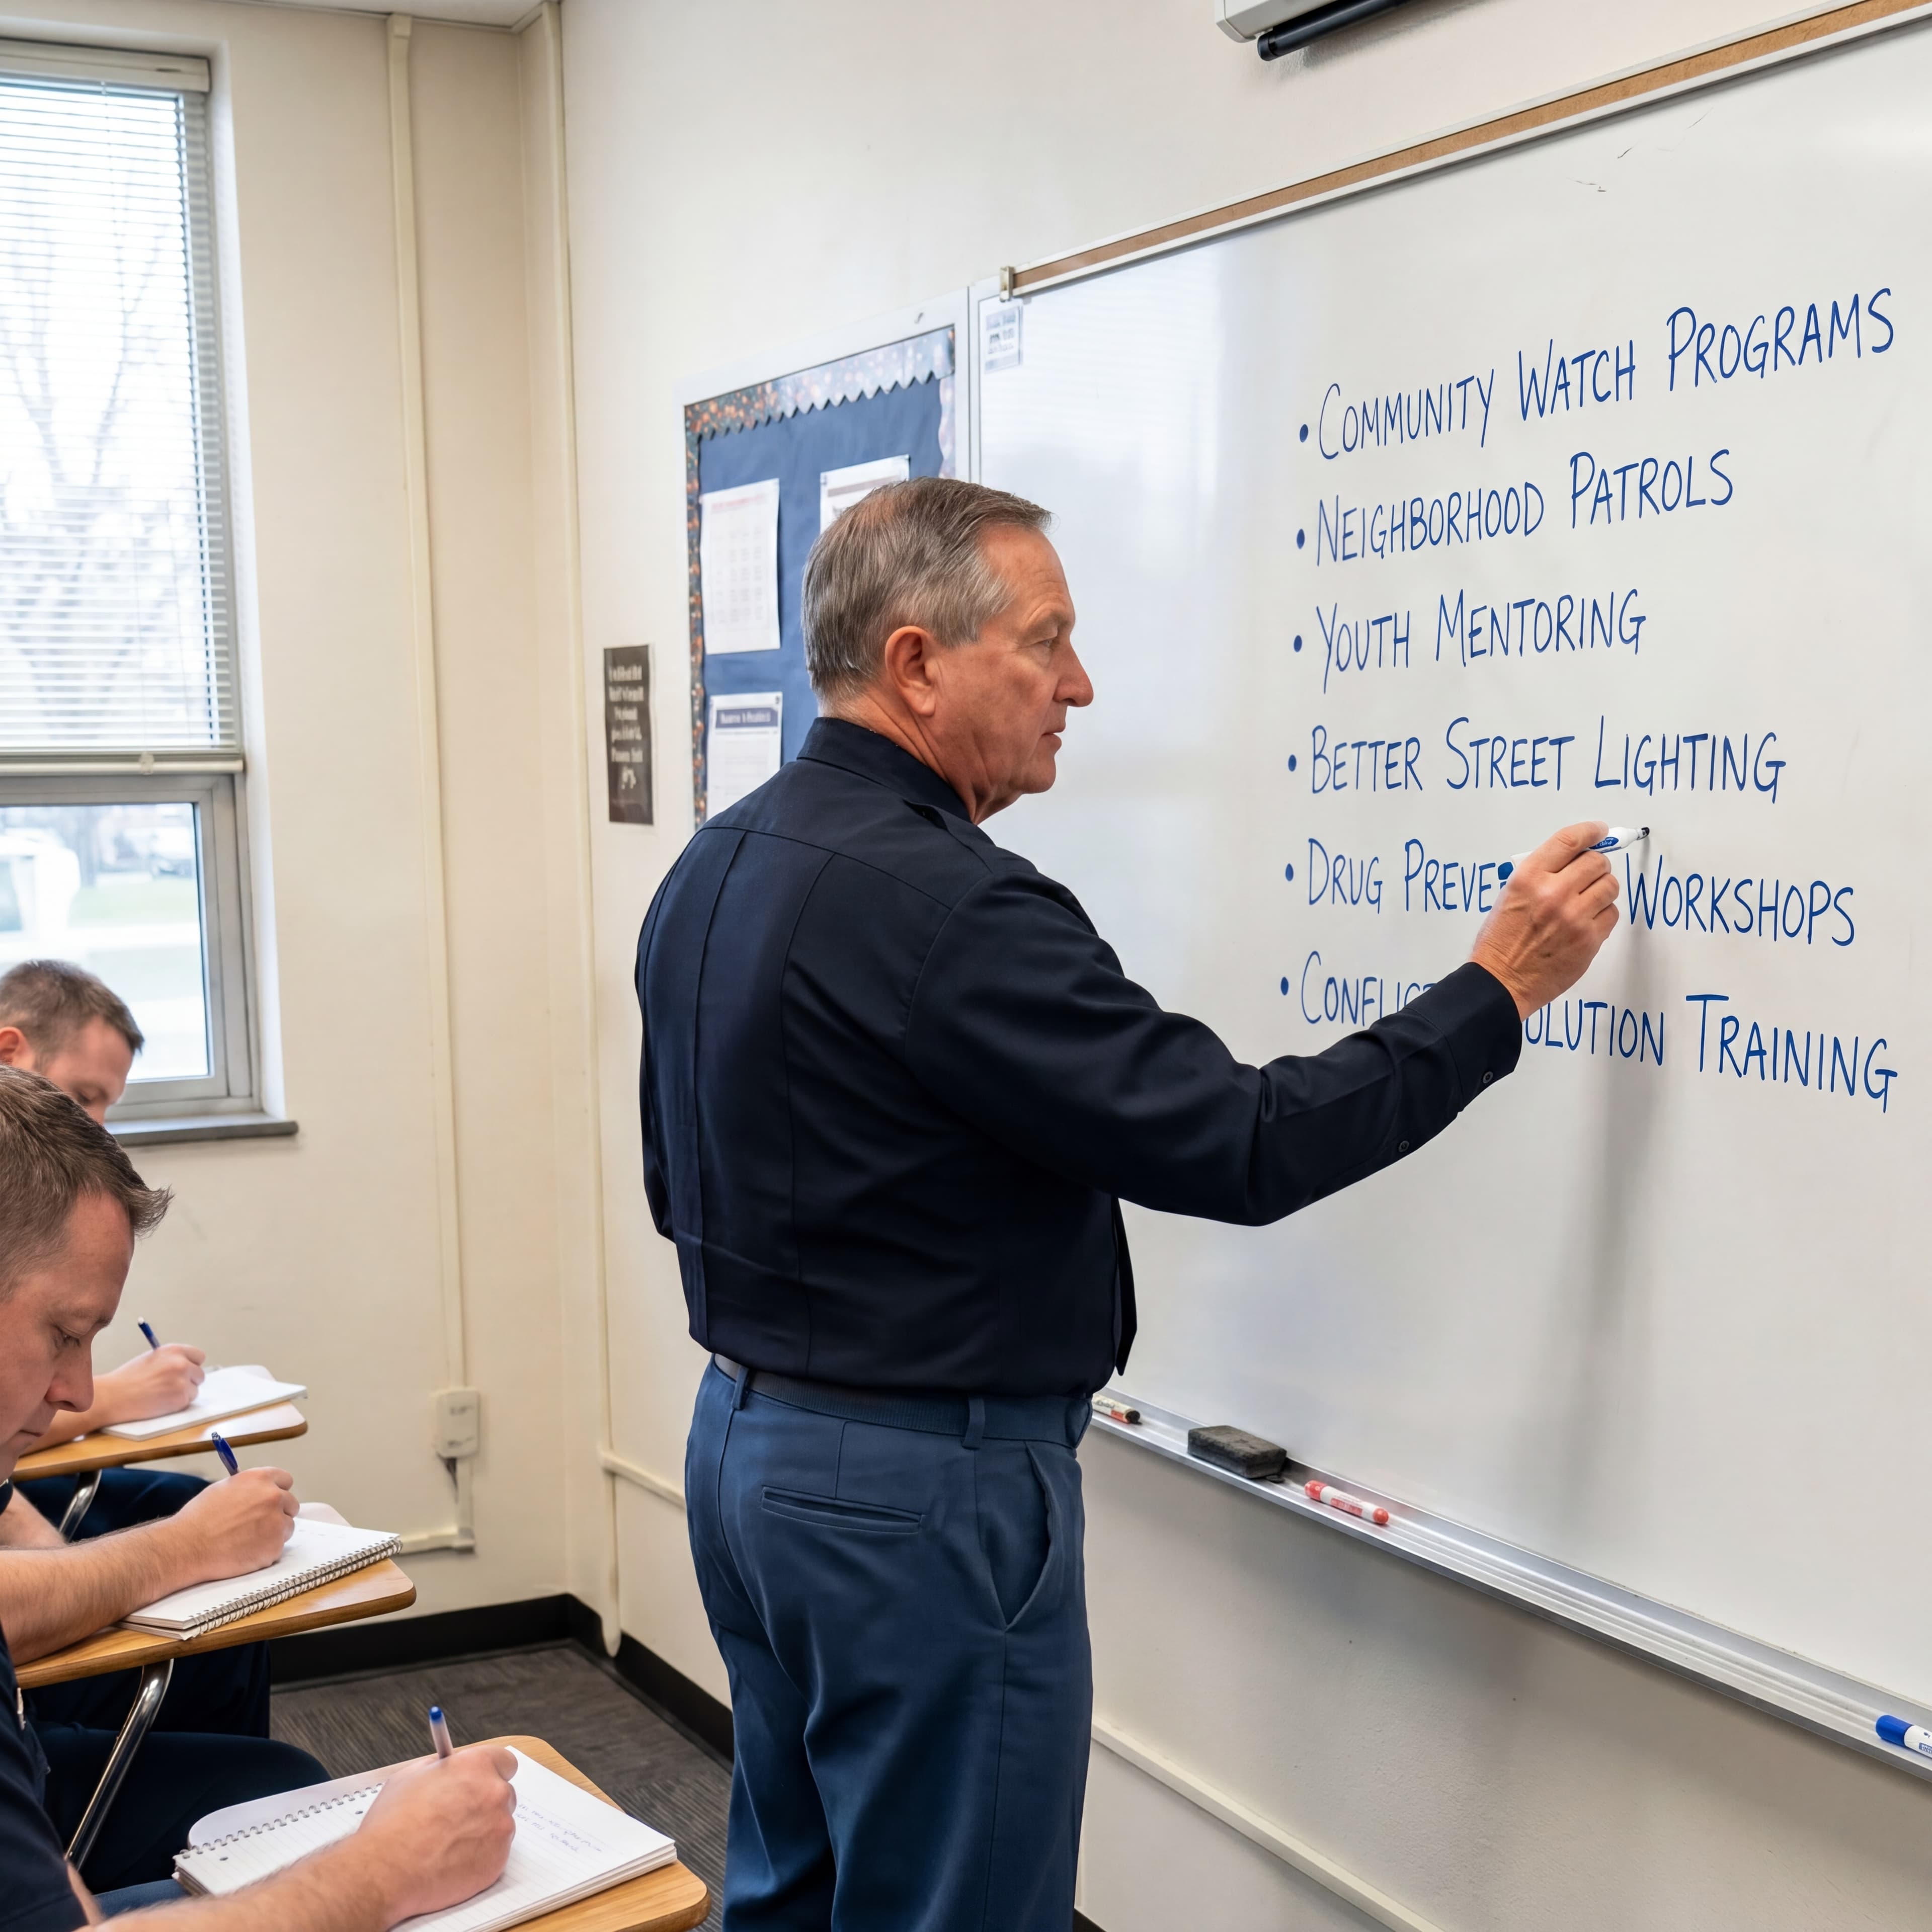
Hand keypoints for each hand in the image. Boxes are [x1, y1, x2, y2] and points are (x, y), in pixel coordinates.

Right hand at [96, 1345, 205, 1425]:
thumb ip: (172, 1359)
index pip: (199, 1356)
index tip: (186, 1371)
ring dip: (183, 1394)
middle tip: (172, 1386)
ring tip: (162, 1394)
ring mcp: (182, 1382)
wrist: (114, 1396)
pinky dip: (177, 1404)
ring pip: (194, 1389)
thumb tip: (189, 1365)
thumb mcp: (152, 1358)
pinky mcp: (180, 1399)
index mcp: (174, 1351)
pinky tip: (160, 1402)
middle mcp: (181, 1364)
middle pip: (199, 1374)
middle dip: (189, 1380)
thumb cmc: (129, 1377)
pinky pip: (187, 1402)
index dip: (192, 1364)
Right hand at [163, 1466, 298, 1586]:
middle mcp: (273, 1497)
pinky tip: (245, 1551)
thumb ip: (249, 1487)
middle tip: (258, 1523)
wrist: (187, 1547)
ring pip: (286, 1526)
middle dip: (277, 1513)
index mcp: (261, 1479)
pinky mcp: (275, 1547)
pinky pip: (278, 1547)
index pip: (285, 1480)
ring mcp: (277, 1523)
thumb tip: (260, 1490)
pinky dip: (266, 1551)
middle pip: (290, 1504)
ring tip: (247, 1539)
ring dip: (273, 1532)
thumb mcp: (225, 1488)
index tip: (271, 1500)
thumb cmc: (199, 1518)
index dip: (277, 1491)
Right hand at [353, 1748, 517, 1921]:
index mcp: (476, 1767)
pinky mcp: (498, 1861)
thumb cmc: (392, 1826)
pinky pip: (495, 1854)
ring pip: (499, 1826)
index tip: (481, 1782)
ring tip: (448, 1844)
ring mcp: (500, 1828)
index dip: (490, 1773)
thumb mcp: (410, 1776)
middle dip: (485, 1804)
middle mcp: (494, 1793)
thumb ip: (440, 1766)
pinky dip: (479, 1857)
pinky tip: (451, 1862)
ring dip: (482, 1832)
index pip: (505, 1762)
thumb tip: (452, 1764)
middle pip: (503, 1794)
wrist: (384, 1873)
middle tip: (458, 1818)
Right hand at [1469, 820, 1619, 1018]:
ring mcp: (1574, 917)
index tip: (1600, 831)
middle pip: (1596, 862)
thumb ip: (1540, 875)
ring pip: (1609, 886)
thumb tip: (1574, 860)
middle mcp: (1553, 893)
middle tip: (1590, 874)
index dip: (1590, 831)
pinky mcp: (1589, 939)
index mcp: (1528, 877)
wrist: (1502, 981)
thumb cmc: (1501, 940)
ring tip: (1587, 901)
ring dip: (1602, 889)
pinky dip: (1603, 915)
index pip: (1569, 841)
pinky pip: (1612, 914)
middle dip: (1596, 866)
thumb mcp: (1510, 895)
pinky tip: (1586, 922)